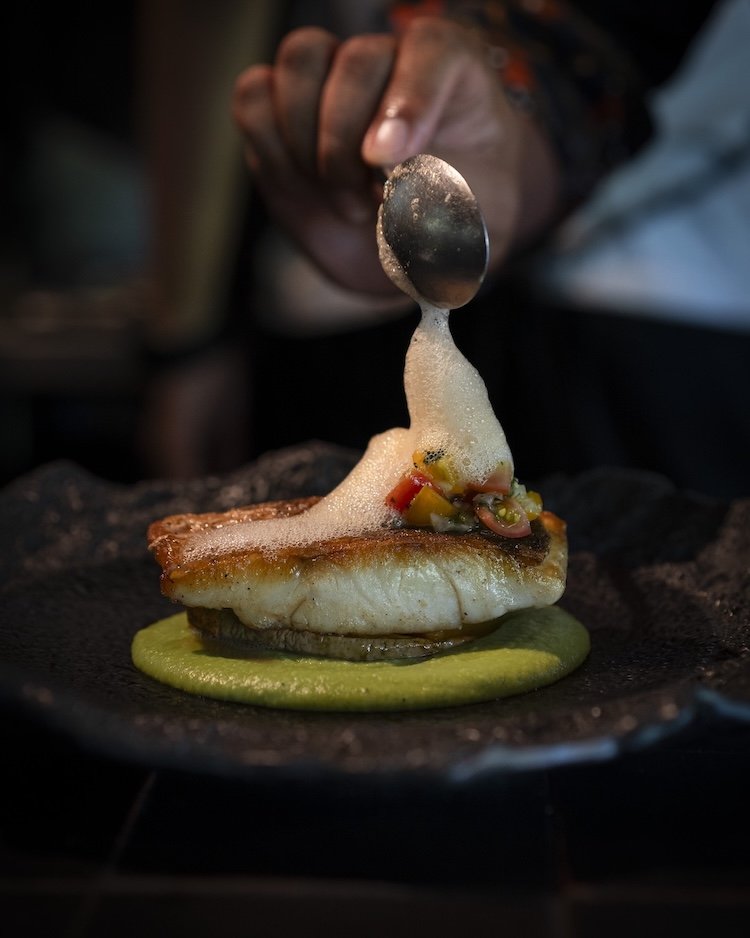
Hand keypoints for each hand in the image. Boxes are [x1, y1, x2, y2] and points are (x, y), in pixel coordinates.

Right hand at [232, 17, 559, 297]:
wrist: (411, 253)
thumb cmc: (446, 227)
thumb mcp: (463, 224)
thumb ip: (440, 198)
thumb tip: (386, 174)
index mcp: (453, 75)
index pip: (431, 50)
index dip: (408, 100)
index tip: (390, 159)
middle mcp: (389, 64)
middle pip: (356, 60)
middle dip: (350, 143)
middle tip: (369, 203)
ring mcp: (330, 82)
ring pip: (299, 61)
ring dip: (308, 141)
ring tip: (341, 199)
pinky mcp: (280, 112)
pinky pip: (253, 97)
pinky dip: (268, 145)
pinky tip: (300, 185)